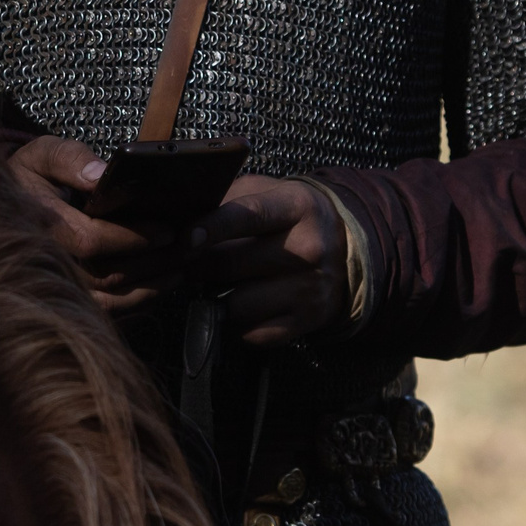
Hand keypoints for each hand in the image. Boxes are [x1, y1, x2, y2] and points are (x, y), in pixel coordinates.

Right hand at [7, 136, 190, 312]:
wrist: (0, 211)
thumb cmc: (29, 178)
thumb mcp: (41, 155)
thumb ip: (70, 159)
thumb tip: (101, 176)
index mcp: (40, 222)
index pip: (89, 240)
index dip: (131, 237)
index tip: (166, 229)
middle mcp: (45, 260)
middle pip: (106, 275)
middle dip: (152, 261)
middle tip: (188, 245)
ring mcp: (54, 285)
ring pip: (109, 298)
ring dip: (151, 284)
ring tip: (183, 264)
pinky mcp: (65, 300)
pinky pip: (106, 311)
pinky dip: (138, 301)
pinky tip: (162, 283)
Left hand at [191, 175, 350, 346]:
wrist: (345, 248)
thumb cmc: (290, 217)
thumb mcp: (267, 193)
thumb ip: (226, 201)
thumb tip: (179, 223)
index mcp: (296, 206)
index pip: (248, 216)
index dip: (212, 228)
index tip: (186, 239)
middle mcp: (308, 247)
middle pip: (230, 265)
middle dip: (198, 266)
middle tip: (187, 262)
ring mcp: (310, 288)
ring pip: (236, 305)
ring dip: (217, 297)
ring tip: (220, 283)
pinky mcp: (308, 320)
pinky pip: (252, 333)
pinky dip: (239, 323)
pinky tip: (244, 303)